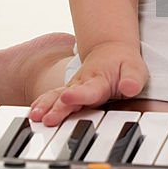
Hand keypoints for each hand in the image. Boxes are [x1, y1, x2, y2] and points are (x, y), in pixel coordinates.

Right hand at [28, 40, 148, 126]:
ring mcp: (73, 87)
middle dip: (57, 108)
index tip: (68, 96)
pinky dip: (41, 104)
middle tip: (47, 118)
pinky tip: (32, 113)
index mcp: (99, 81)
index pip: (88, 90)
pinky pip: (52, 97)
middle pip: (67, 97)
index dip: (79, 95)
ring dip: (45, 106)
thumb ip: (132, 80)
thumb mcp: (134, 70)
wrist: (111, 50)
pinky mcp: (67, 91)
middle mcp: (82, 84)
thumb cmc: (123, 63)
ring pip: (56, 96)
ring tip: (35, 117)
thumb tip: (130, 88)